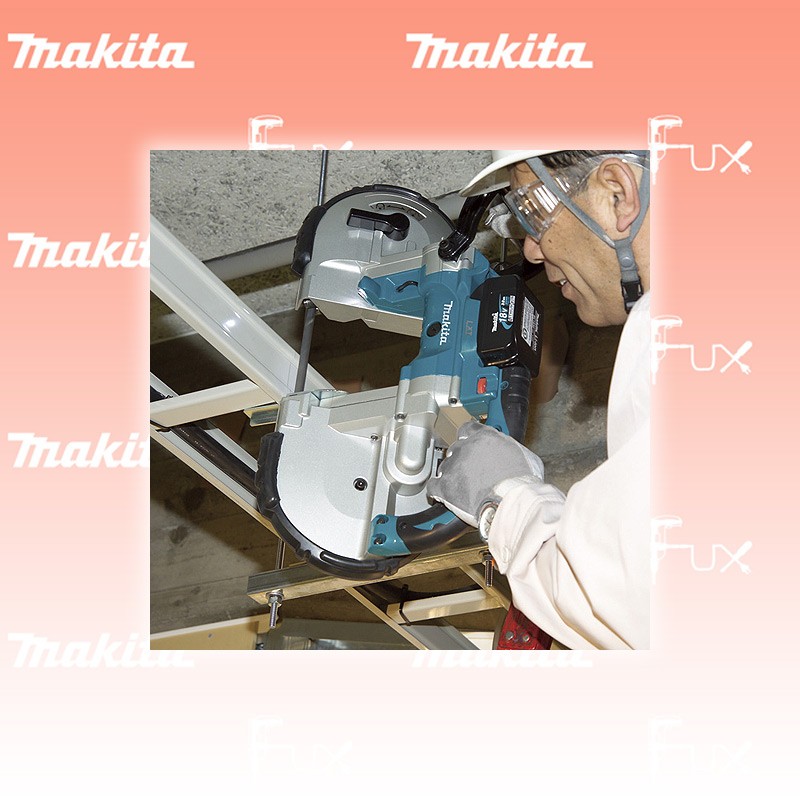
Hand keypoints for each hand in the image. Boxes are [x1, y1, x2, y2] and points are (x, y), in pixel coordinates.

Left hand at [427, 420, 543, 528]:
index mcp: (485, 437)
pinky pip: (433, 486)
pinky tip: (441, 496)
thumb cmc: (522, 483)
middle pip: (455, 449)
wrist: (512, 502)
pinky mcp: (445, 486)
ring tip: (460, 487)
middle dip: (460, 459)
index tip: (468, 442)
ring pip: (444, 467)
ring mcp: (453, 466)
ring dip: (450, 475)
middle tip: (470, 471)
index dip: (467, 437)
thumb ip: (513, 451)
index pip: (468, 428)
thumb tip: (514, 455)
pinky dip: (436, 492)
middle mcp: (466, 447)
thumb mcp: (527, 458)